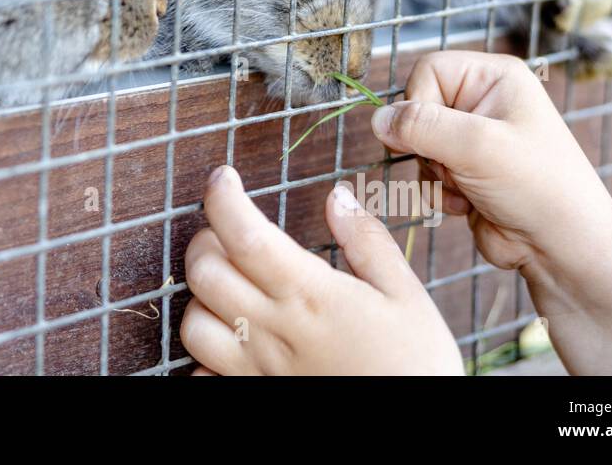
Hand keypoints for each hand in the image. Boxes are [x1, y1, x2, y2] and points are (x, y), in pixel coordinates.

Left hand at [181, 166, 462, 374]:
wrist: (419, 436)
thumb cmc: (416, 367)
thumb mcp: (407, 298)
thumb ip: (368, 244)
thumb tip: (338, 197)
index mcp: (310, 295)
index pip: (244, 234)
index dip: (221, 197)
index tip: (223, 177)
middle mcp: (274, 331)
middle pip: (203, 272)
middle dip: (206, 240)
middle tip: (230, 233)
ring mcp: (257, 369)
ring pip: (192, 324)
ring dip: (202, 298)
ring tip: (232, 287)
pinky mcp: (252, 396)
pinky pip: (203, 372)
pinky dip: (206, 351)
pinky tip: (235, 339)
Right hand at [371, 50, 611, 374]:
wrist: (562, 248)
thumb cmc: (538, 187)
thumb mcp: (477, 146)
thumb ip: (421, 126)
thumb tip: (376, 119)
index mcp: (494, 77)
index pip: (427, 70)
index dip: (420, 103)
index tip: (432, 136)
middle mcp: (483, 101)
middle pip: (417, 110)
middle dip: (429, 147)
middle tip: (458, 167)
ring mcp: (473, 138)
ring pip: (417, 146)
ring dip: (434, 174)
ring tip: (470, 188)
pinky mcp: (465, 172)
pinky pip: (426, 174)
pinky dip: (440, 193)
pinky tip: (469, 204)